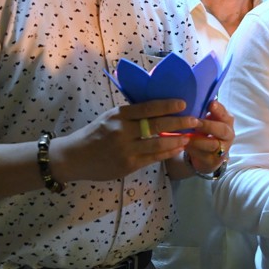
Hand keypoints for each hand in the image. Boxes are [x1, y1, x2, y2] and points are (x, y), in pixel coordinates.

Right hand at [52, 99, 196, 181]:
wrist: (74, 157)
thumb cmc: (95, 134)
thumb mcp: (110, 117)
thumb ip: (131, 114)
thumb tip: (158, 107)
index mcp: (118, 115)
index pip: (147, 108)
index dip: (167, 105)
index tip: (183, 103)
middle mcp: (122, 131)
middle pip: (156, 125)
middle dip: (179, 123)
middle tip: (195, 120)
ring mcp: (125, 149)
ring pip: (157, 144)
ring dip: (177, 140)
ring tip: (190, 136)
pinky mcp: (127, 164)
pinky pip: (153, 158)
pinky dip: (167, 153)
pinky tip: (178, 149)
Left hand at [182, 100, 234, 174]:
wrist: (209, 154)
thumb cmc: (206, 130)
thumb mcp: (207, 118)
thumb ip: (203, 109)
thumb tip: (191, 95)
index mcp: (227, 120)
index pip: (225, 113)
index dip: (219, 109)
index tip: (210, 104)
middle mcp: (228, 134)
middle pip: (222, 130)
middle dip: (208, 125)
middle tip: (195, 122)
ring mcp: (222, 149)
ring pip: (212, 144)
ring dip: (198, 140)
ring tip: (185, 136)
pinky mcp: (213, 161)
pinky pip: (202, 155)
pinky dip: (191, 150)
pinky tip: (182, 145)